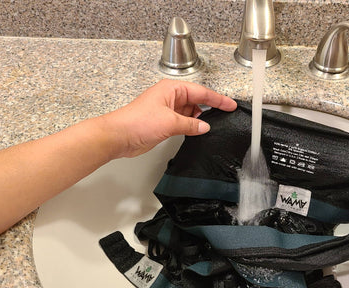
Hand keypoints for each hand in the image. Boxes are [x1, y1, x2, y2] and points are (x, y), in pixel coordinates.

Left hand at [100, 79, 236, 157]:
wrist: (119, 136)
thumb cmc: (137, 122)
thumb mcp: (170, 122)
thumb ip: (191, 125)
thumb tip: (204, 126)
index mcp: (172, 89)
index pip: (201, 92)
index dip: (218, 99)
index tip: (230, 104)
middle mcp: (170, 97)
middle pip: (197, 100)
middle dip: (210, 108)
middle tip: (226, 115)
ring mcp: (167, 110)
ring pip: (190, 112)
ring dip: (199, 120)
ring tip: (212, 126)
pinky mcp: (163, 123)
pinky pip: (183, 122)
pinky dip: (191, 127)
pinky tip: (197, 132)